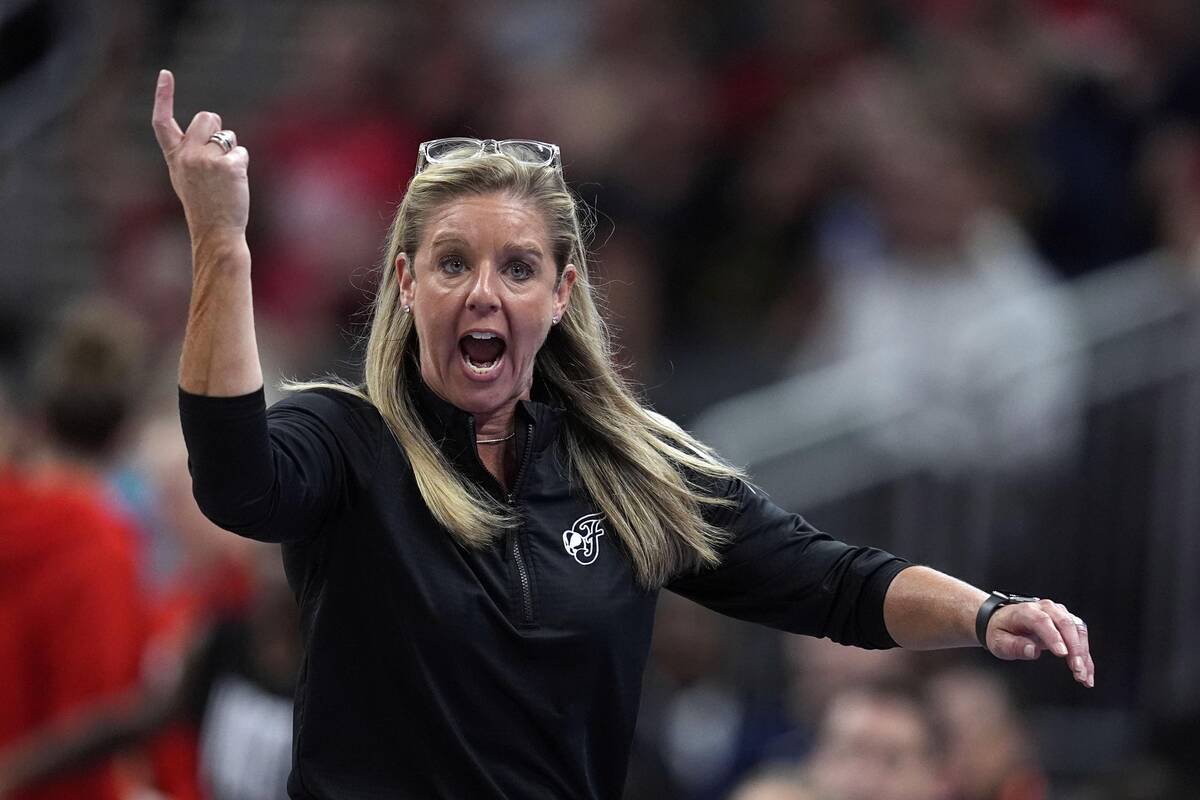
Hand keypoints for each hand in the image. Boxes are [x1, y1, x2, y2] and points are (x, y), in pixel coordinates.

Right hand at [151, 69, 249, 235]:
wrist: (215, 232)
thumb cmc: (204, 206)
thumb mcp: (186, 177)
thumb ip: (190, 152)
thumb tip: (210, 131)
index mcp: (174, 158)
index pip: (162, 122)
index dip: (163, 96)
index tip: (165, 73)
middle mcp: (187, 155)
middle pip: (206, 117)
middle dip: (216, 130)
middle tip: (217, 157)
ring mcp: (207, 160)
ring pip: (226, 134)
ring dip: (230, 149)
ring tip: (224, 176)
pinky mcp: (229, 166)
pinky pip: (241, 152)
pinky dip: (242, 165)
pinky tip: (234, 184)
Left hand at [986, 598, 1093, 686]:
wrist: (1002, 620)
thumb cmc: (1001, 631)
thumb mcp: (999, 641)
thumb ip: (1014, 646)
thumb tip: (1032, 651)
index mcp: (1026, 611)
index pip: (1043, 621)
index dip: (1054, 637)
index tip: (1062, 654)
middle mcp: (1046, 608)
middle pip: (1065, 624)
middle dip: (1074, 648)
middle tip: (1077, 670)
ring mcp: (1059, 613)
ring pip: (1078, 630)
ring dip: (1083, 654)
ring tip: (1083, 676)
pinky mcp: (1067, 623)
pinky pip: (1081, 638)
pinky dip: (1086, 657)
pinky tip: (1087, 674)